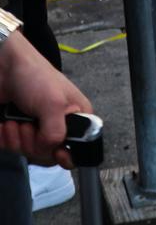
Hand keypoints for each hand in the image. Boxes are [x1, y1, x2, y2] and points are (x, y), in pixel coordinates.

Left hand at [0, 30, 92, 167]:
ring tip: (15, 118)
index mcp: (77, 118)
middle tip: (29, 124)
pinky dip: (4, 137)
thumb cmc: (35, 77)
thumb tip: (50, 150)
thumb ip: (56, 133)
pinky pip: (10, 147)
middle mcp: (58, 126)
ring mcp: (36, 129)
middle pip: (49, 155)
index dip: (67, 157)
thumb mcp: (54, 104)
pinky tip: (5, 123)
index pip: (78, 150)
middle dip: (34, 143)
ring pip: (28, 152)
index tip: (56, 153)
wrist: (3, 67)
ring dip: (17, 137)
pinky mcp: (16, 130)